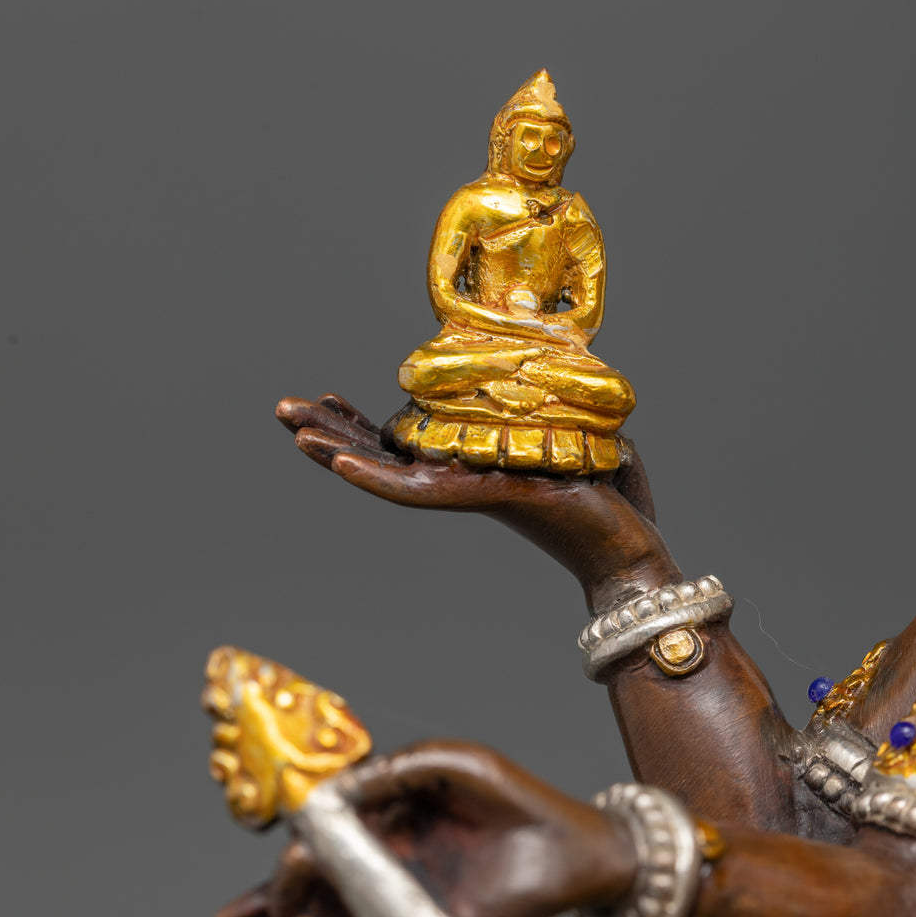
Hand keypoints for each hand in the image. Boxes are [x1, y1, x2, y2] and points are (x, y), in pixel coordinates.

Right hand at [215, 741, 636, 916]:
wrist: (570, 848)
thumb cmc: (515, 798)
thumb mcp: (456, 764)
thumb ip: (396, 768)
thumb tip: (333, 789)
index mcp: (380, 833)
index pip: (314, 849)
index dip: (288, 856)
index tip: (286, 853)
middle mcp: (382, 881)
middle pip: (308, 902)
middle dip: (280, 901)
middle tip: (289, 892)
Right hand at [274, 393, 678, 609]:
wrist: (632, 545)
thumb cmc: (609, 497)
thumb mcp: (571, 435)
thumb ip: (548, 407)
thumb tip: (551, 371)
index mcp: (473, 466)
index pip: (402, 442)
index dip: (360, 420)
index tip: (326, 396)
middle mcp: (460, 481)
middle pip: (379, 454)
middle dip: (329, 429)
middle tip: (282, 408)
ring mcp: (465, 492)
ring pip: (385, 472)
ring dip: (334, 449)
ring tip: (293, 429)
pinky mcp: (481, 497)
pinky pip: (417, 491)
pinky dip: (375, 478)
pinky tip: (338, 461)